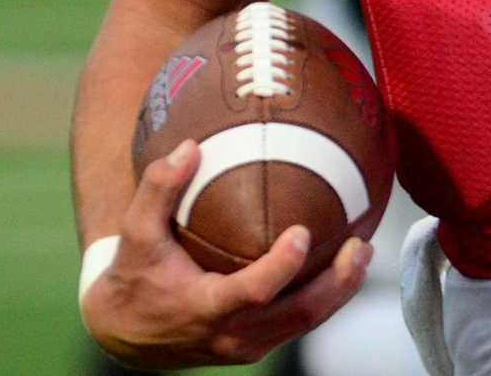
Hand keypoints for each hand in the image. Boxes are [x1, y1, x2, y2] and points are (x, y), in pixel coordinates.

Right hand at [81, 139, 372, 367]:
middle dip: (337, 284)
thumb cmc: (135, 277)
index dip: (281, 267)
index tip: (303, 233)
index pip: (253, 293)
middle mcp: (233, 334)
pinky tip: (341, 264)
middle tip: (361, 244)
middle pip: (299, 316)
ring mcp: (249, 345)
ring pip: (306, 323)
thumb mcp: (136, 233)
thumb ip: (158, 188)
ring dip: (340, 291)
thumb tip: (191, 145)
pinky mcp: (256, 344)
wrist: (126, 334)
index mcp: (205, 308)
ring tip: (364, 251)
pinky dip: (326, 296)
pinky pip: (299, 323)